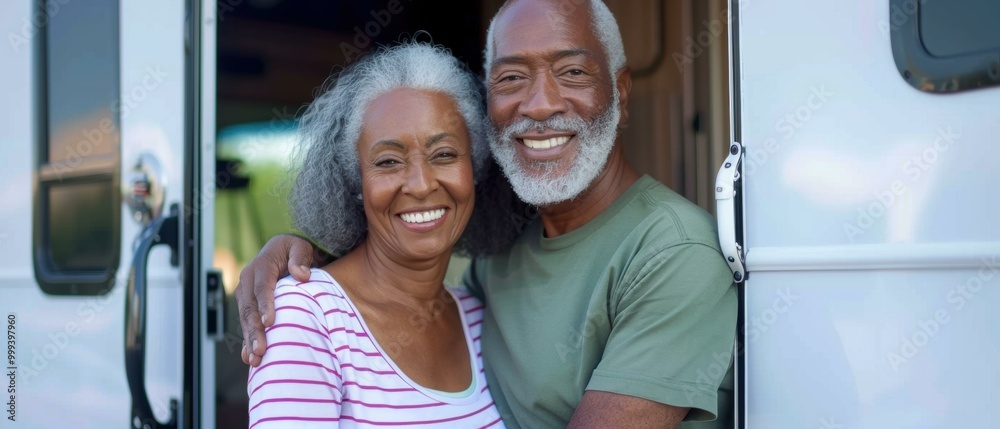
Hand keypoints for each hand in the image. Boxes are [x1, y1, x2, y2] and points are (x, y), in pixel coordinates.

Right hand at [237, 234, 315, 365]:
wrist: (284, 250)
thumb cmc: (295, 249)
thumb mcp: (300, 247)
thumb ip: (300, 258)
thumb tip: (302, 275)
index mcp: (261, 266)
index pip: (262, 288)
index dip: (265, 305)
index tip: (270, 322)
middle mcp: (248, 281)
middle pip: (250, 308)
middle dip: (254, 331)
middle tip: (261, 350)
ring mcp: (245, 294)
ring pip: (245, 319)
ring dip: (249, 339)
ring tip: (254, 360)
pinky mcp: (247, 304)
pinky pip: (246, 323)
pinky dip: (247, 340)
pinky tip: (248, 357)